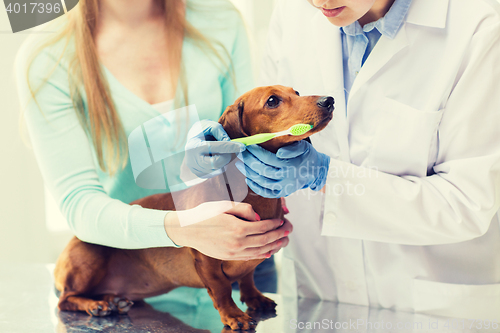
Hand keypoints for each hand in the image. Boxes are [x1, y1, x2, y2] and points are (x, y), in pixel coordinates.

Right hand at [164, 201, 291, 260]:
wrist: (187, 230)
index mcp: (237, 227)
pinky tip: (270, 251)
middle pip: (266, 240)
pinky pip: (250, 257)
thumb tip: (258, 217)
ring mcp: (233, 252)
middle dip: (280, 235)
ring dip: (275, 246)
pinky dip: (263, 254)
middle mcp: (237, 242)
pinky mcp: (229, 257)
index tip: (283, 221)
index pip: (264, 227)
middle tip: (289, 230)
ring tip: (284, 241)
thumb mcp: (224, 205)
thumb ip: (243, 209)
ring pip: (260, 250)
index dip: (276, 224)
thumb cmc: (205, 214)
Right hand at [185, 120, 245, 177]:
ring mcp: (195, 169)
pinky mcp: (200, 174)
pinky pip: (216, 172)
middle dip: (228, 156)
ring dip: (225, 159)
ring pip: (218, 168)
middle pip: (216, 163)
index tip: (242, 146)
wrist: (191, 142)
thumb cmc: (202, 131)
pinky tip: (218, 157)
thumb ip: (220, 132)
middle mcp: (192, 160)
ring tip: (223, 151)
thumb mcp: (210, 125)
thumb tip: (230, 142)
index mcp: (194, 146)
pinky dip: (221, 165)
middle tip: (234, 149)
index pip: (215, 147)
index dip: (230, 147)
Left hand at [235, 140, 329, 197]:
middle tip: (241, 153)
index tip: (247, 146)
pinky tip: (247, 179)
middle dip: (249, 161)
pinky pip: (266, 193)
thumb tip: (279, 153)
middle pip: (262, 170)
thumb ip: (292, 149)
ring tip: (239, 164)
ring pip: (262, 181)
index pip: (268, 158)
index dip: (256, 152)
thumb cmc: (306, 156)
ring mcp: (283, 187)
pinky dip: (255, 187)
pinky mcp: (282, 193)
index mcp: (290, 165)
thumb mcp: (303, 147)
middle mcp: (286, 178)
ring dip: (248, 173)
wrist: (315, 171)